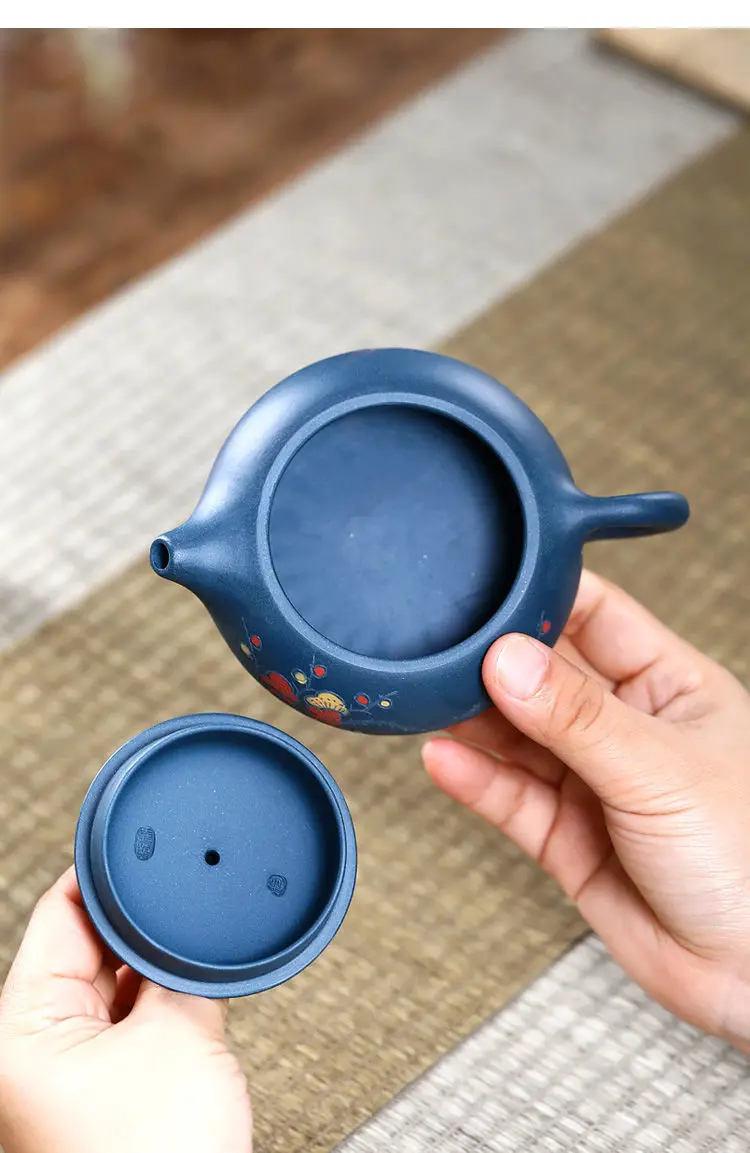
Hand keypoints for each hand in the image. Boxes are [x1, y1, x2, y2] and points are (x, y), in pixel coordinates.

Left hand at [0, 869, 251, 1152]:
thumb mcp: (178, 1039)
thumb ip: (182, 968)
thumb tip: (190, 927)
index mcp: (20, 1028)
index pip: (59, 914)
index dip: (104, 873)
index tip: (140, 840)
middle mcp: (32, 1047)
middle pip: (86, 946)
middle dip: (140, 924)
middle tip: (188, 896)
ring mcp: (67, 1072)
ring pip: (111, 986)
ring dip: (153, 969)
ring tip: (195, 958)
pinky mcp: (101, 1092)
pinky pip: (128, 1023)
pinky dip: (158, 1003)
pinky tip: (192, 992)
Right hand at [423, 570, 749, 1049]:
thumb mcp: (660, 770)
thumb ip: (576, 717)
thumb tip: (507, 660)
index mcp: (670, 686)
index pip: (596, 615)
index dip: (542, 598)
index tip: (487, 588)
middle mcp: (627, 727)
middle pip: (544, 675)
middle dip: (493, 662)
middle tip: (442, 651)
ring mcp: (593, 782)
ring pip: (517, 736)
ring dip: (473, 720)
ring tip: (426, 701)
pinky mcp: (566, 837)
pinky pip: (509, 797)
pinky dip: (473, 778)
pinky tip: (441, 758)